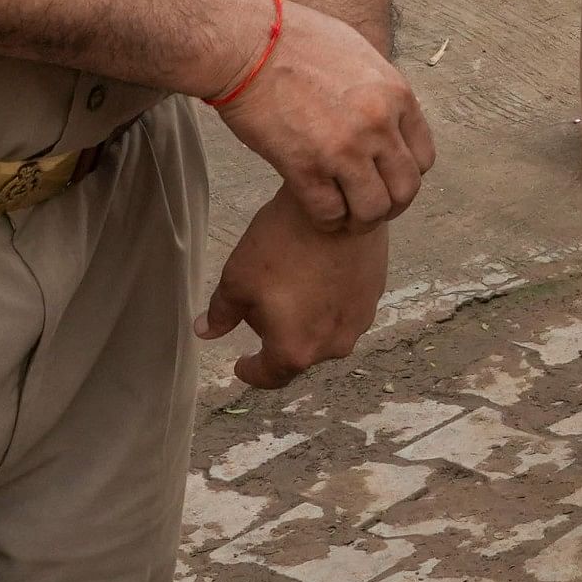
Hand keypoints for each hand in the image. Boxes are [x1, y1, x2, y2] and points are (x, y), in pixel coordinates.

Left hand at [199, 194, 391, 388]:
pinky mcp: (376, 293)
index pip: (271, 376)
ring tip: (295, 288)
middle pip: (300, 352)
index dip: (252, 371)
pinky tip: (320, 274)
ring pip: (326, 331)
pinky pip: (347, 309)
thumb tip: (206, 331)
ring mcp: (360, 319)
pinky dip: (331, 301)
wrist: (338, 204)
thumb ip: (222, 313)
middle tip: (264, 308)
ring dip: (309, 320)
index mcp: (296, 349)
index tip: (241, 363)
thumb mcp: (238, 279)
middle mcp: (333, 344)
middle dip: (280, 338)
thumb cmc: (283, 244)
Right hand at [206, 0, 435, 230]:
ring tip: (346, 216)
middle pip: (405, 189)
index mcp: (396, 95)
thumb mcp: (359, 54)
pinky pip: (329, 213)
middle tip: (370, 206)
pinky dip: (327, 220)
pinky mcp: (304, 167)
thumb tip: (386, 115)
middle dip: (391, 205)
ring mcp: (343, 149)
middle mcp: (378, 125)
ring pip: (372, 209)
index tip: (388, 178)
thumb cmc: (295, 39)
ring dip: (361, 220)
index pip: (424, 156)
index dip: (406, 174)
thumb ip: (378, 90)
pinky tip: (319, 213)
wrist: (247, 44)